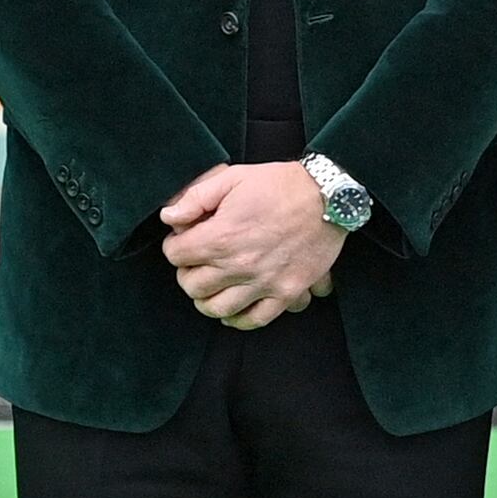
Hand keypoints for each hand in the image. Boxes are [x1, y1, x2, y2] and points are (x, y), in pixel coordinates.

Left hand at [160, 162, 343, 325]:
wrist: (328, 197)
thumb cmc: (280, 184)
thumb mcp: (233, 178)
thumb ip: (195, 197)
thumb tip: (168, 217)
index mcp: (222, 236)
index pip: (176, 255)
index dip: (175, 245)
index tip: (184, 240)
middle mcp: (239, 265)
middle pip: (192, 286)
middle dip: (187, 272)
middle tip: (196, 262)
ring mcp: (264, 282)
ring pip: (216, 308)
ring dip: (206, 298)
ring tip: (211, 284)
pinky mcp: (286, 293)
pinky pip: (253, 319)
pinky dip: (237, 319)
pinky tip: (232, 308)